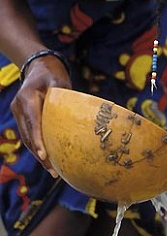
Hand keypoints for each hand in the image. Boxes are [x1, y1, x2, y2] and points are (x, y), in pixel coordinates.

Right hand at [11, 55, 71, 176]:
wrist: (38, 66)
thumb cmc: (52, 73)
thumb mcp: (58, 79)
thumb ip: (64, 94)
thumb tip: (78, 113)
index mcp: (27, 98)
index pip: (33, 122)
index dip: (38, 140)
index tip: (44, 155)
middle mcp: (19, 107)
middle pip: (28, 135)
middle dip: (39, 153)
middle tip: (53, 169)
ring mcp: (18, 113)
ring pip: (27, 138)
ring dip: (38, 154)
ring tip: (52, 169)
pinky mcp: (22, 117)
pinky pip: (29, 135)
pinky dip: (37, 146)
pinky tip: (47, 159)